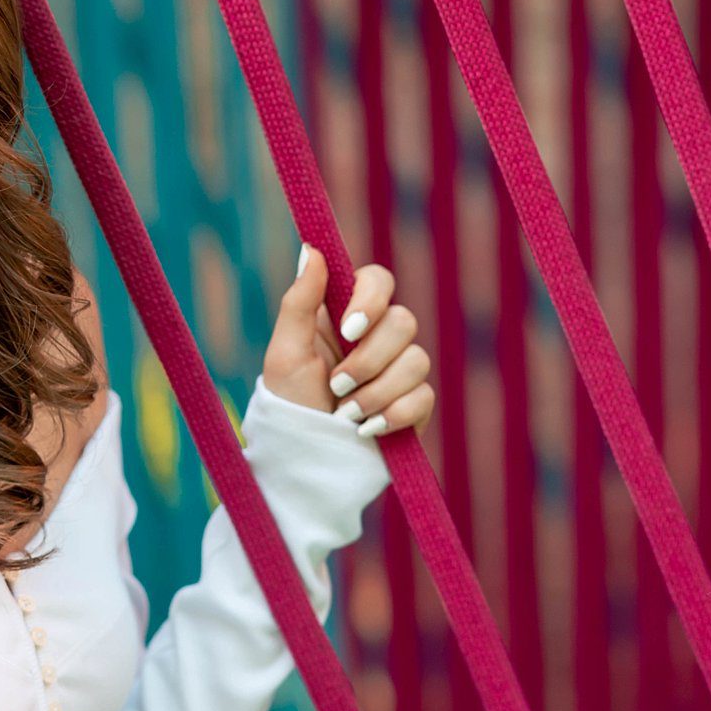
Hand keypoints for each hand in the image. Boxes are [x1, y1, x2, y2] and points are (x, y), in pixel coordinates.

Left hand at [263, 247, 434, 436]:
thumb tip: (311, 248)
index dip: (372, 300)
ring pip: (417, 361)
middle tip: (335, 386)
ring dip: (375, 393)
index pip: (379, 281)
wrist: (307, 463)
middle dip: (368, 360)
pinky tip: (366, 431)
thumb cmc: (290, 405)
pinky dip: (393, 416)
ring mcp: (399, 371)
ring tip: (344, 416)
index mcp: (344, 316)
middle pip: (404, 322)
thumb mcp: (285, 354)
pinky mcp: (414, 404)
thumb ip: (299, 302)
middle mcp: (376, 338)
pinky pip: (424, 396)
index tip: (349, 329)